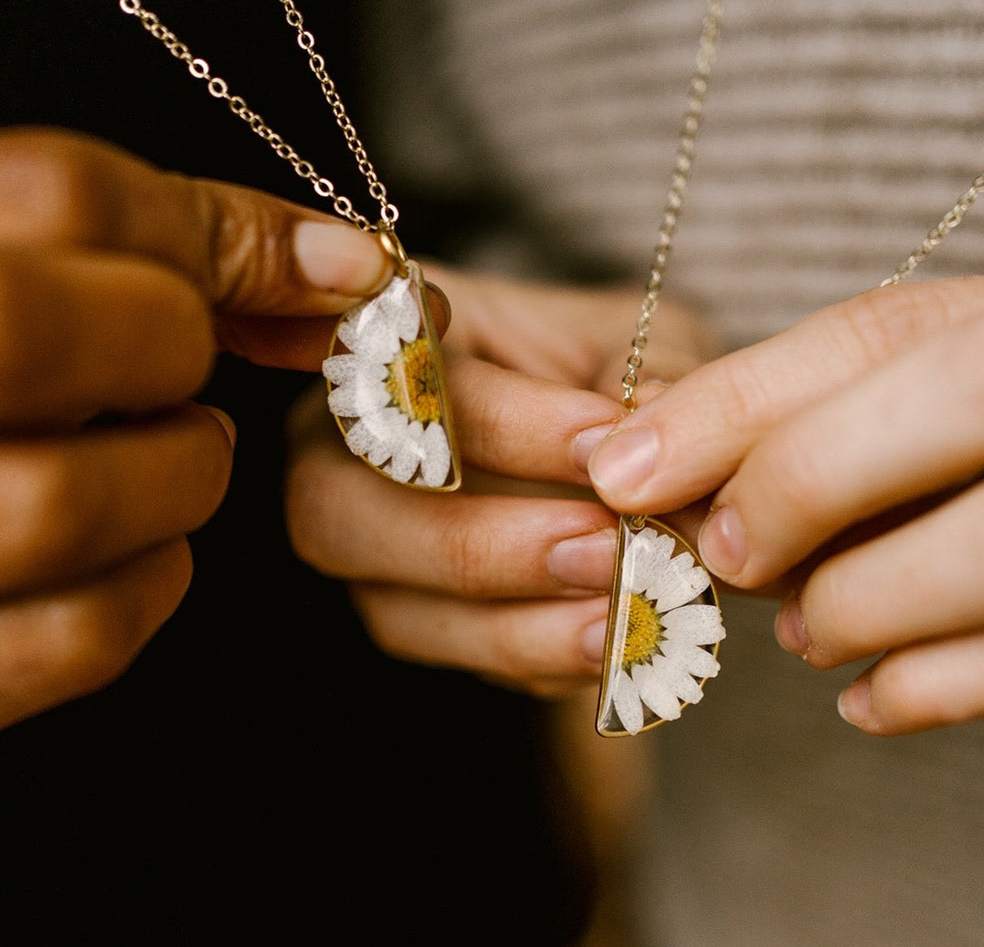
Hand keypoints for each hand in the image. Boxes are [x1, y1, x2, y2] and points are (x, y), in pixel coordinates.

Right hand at [0, 126, 392, 749]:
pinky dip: (156, 578)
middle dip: (170, 343)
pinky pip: (81, 630)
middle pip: (25, 327)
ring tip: (161, 452)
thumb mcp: (11, 276)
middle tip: (183, 358)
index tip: (341, 266)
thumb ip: (145, 245)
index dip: (229, 231)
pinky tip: (135, 545)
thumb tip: (345, 259)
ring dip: (179, 472)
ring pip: (69, 502)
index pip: (53, 193)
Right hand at [286, 266, 715, 695]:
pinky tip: (611, 646)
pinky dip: (533, 660)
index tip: (608, 445)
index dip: (506, 426)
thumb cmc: (597, 365)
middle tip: (597, 545)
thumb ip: (640, 371)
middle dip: (474, 542)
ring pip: (389, 607)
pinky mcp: (413, 611)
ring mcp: (367, 542)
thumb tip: (658, 424)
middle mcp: (343, 451)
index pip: (409, 390)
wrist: (599, 433)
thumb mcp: (628, 339)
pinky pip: (449, 657)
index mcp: (386, 353)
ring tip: (617, 613)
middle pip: (341, 511)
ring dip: (509, 624)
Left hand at [588, 276, 983, 734]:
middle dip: (778, 506)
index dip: (720, 418)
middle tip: (727, 555)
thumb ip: (772, 398)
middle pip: (887, 454)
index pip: (859, 346)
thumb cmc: (966, 406)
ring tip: (802, 626)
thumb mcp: (896, 367)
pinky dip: (908, 693)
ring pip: (949, 574)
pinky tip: (861, 691)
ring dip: (836, 612)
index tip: (618, 475)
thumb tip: (625, 457)